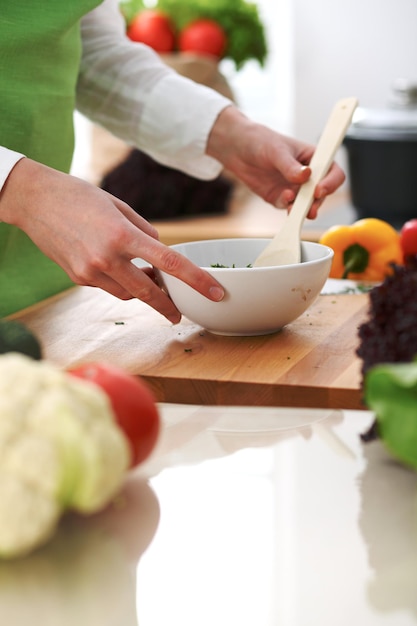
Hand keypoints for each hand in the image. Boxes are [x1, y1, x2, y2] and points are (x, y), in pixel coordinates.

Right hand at [0, 159, 224, 321]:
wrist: (35, 201)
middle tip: (179, 313)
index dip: (196, 281)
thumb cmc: (80, 197)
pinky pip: (107, 287)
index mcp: (123, 235)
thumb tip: (159, 254)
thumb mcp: (119, 206)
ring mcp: (90, 271)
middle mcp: (107, 257)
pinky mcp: (78, 279)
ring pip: (127, 293)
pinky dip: (117, 282)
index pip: (169, 263)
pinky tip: (114, 267)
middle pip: (148, 292)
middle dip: (167, 305)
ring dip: (141, 290)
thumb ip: (144, 232)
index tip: (215, 293)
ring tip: (146, 278)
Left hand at [206, 106, 345, 218]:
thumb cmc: (260, 140)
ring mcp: (293, 187)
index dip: (330, 183)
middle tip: (309, 208)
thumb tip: (305, 176)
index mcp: (314, 158)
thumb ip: (290, 166)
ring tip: (295, 210)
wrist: (236, 148)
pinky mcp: (279, 197)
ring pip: (305, 204)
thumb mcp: (276, 150)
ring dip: (303, 209)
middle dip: (316, 202)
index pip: (332, 172)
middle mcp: (307, 175)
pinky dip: (287, 207)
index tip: (319, 190)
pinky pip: (287, 207)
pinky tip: (283, 199)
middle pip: (321, 193)